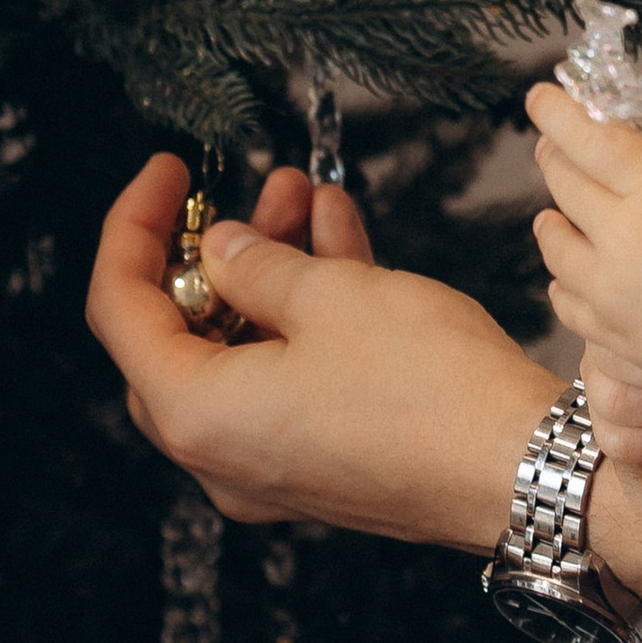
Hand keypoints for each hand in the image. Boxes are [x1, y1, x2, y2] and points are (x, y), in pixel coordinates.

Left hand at [88, 152, 556, 545]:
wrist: (522, 471)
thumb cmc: (429, 392)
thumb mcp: (330, 296)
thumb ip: (255, 264)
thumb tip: (222, 249)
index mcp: (195, 414)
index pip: (120, 308)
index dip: (135, 226)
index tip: (167, 172)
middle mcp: (220, 455)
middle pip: (176, 336)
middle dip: (209, 251)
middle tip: (241, 191)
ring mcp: (272, 466)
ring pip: (241, 351)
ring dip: (268, 271)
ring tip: (303, 194)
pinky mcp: (324, 465)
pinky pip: (288, 379)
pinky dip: (303, 317)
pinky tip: (338, 238)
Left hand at [528, 82, 641, 406]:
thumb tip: (637, 151)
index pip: (589, 139)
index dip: (557, 113)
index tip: (540, 98)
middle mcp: (624, 236)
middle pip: (564, 183)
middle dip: (555, 158)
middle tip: (552, 148)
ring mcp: (610, 288)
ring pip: (553, 242)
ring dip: (553, 222)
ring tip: (555, 216)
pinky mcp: (609, 332)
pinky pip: (565, 298)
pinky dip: (566, 280)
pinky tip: (571, 273)